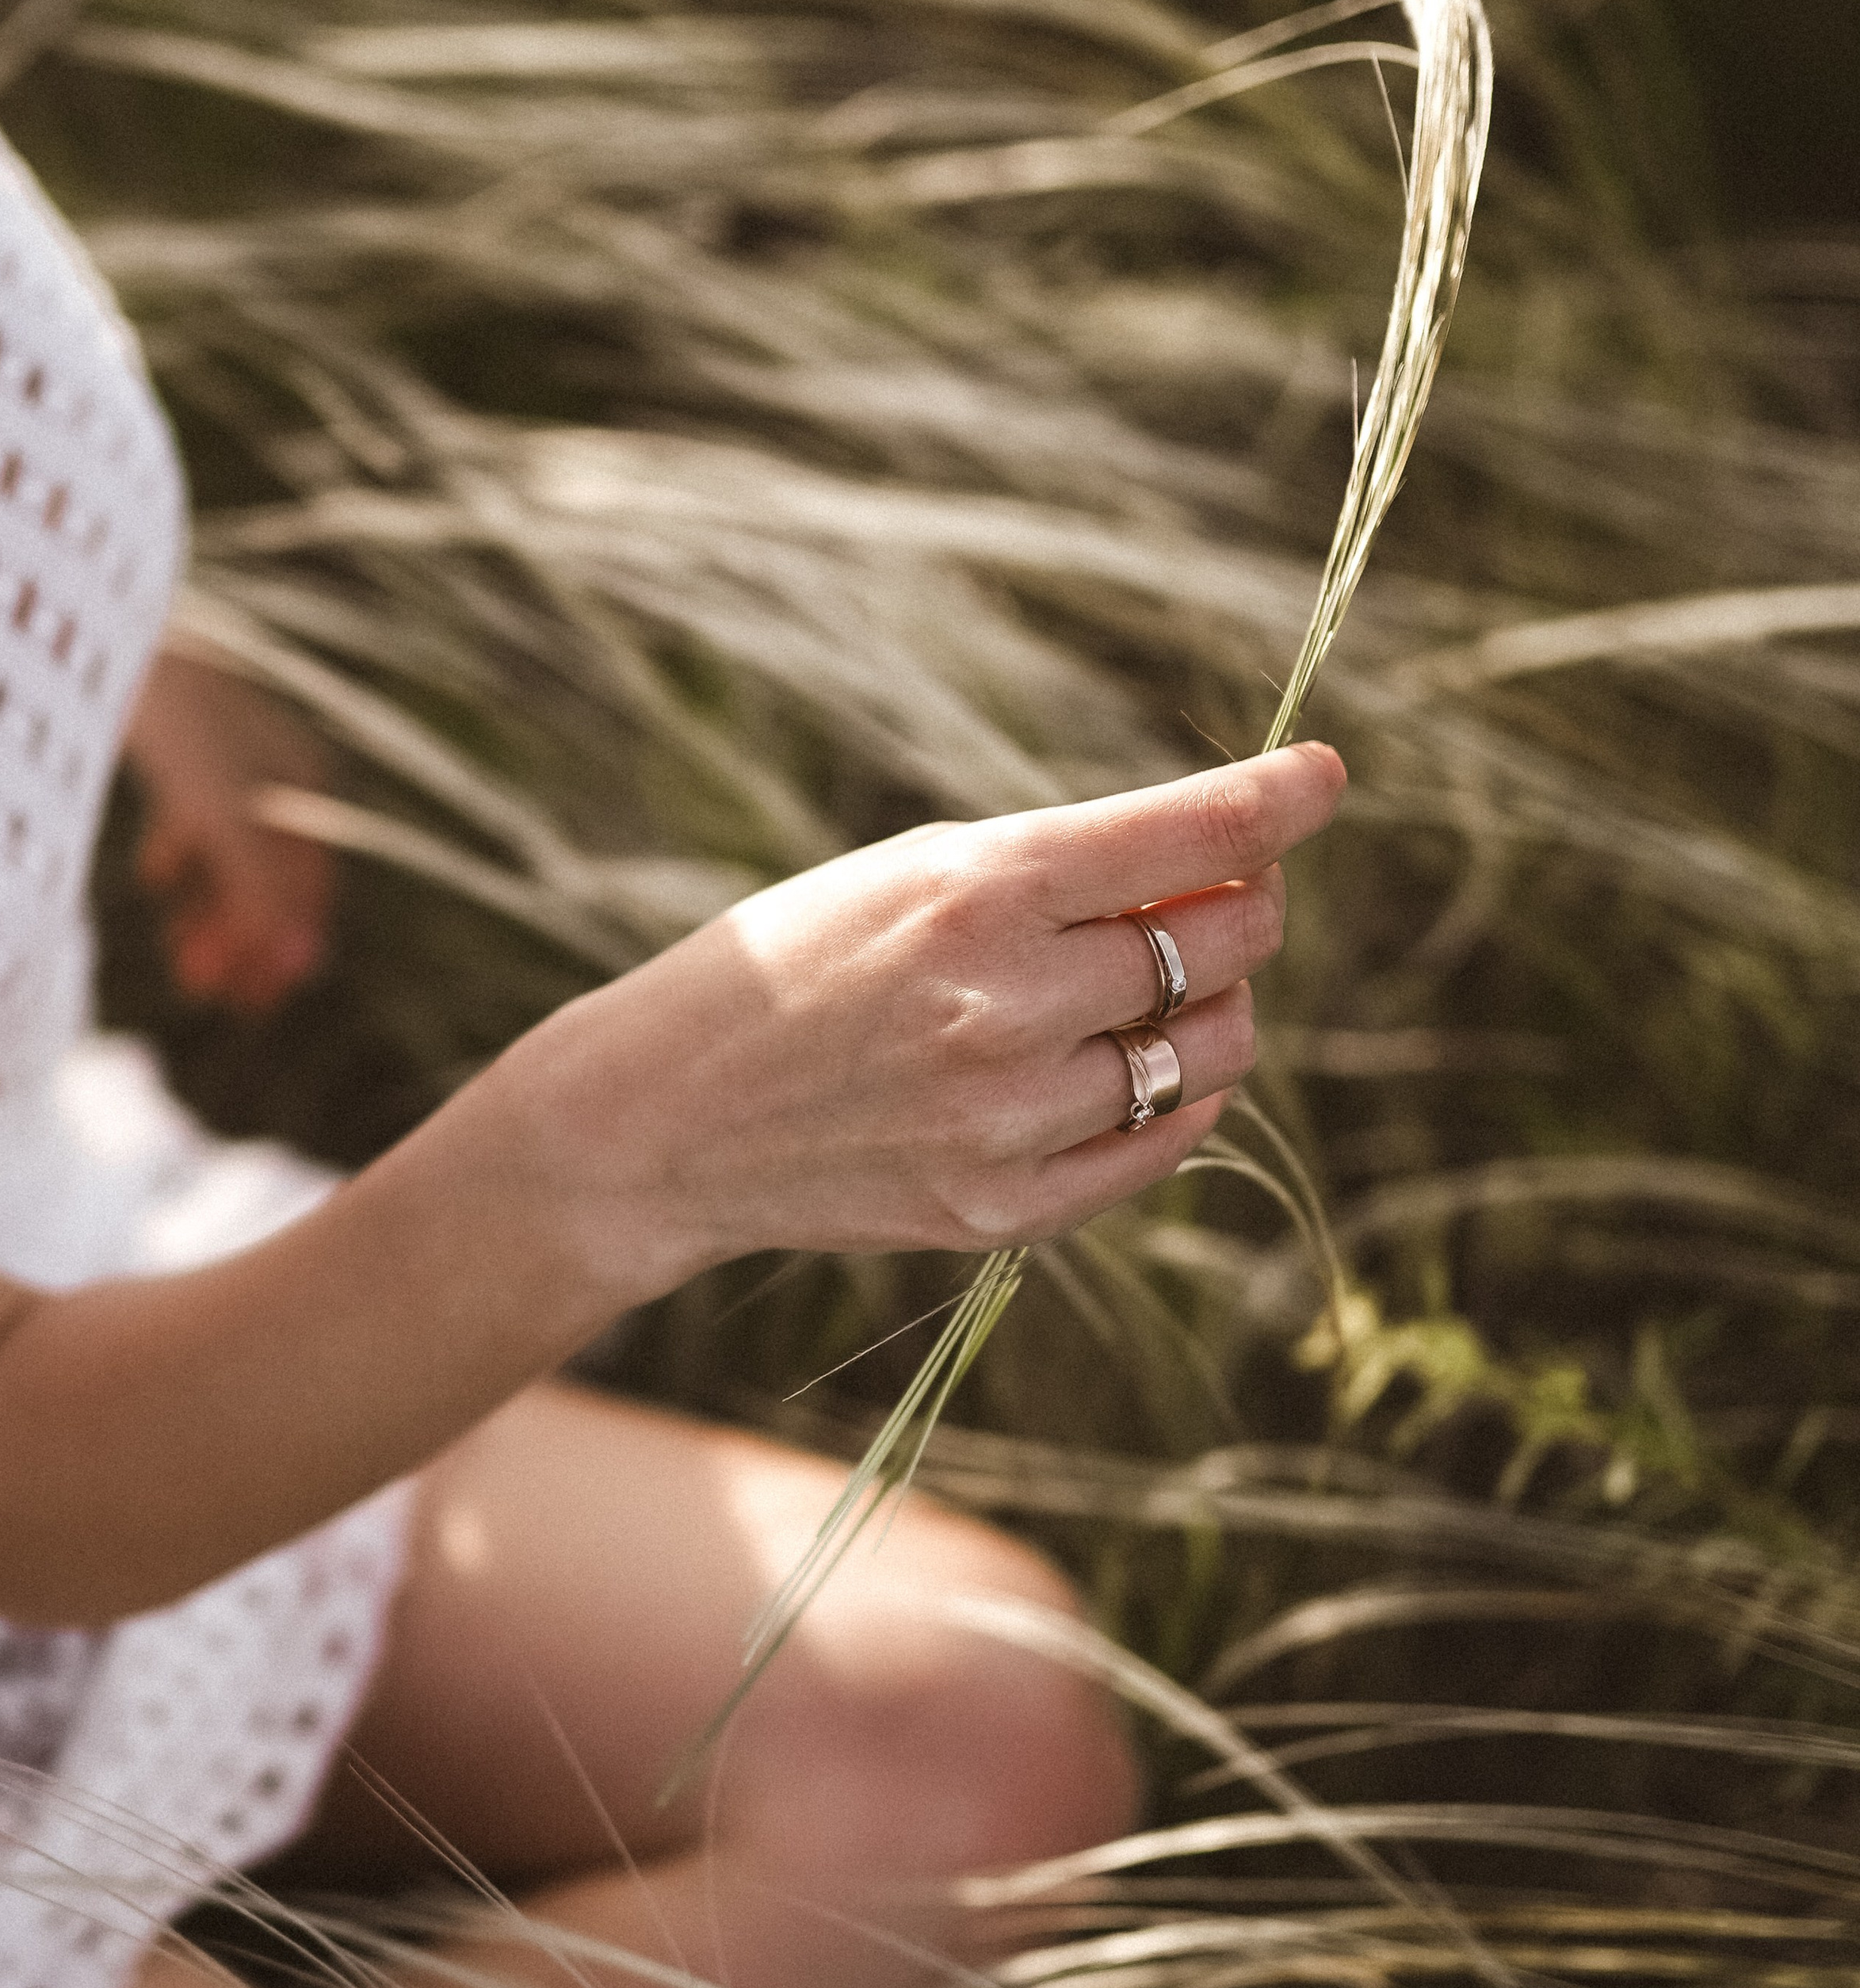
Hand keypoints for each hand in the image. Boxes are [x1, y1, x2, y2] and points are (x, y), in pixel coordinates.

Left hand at [122, 654, 335, 1012]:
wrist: (103, 622)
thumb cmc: (174, 714)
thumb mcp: (218, 812)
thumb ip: (258, 889)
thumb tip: (305, 969)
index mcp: (302, 783)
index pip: (309, 887)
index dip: (282, 947)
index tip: (252, 1002)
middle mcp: (275, 770)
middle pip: (268, 872)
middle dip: (239, 935)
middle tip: (203, 989)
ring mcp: (227, 754)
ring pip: (229, 849)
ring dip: (210, 906)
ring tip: (180, 952)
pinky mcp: (182, 740)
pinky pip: (196, 814)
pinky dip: (184, 855)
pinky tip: (158, 877)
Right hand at [513, 741, 1345, 1289]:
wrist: (665, 1115)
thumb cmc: (801, 959)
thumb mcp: (916, 870)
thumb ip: (1066, 870)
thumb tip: (1231, 870)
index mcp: (982, 888)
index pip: (1196, 834)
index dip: (1282, 797)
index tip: (1321, 777)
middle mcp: (1008, 1003)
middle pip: (1226, 942)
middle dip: (1239, 906)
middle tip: (1201, 899)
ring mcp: (1010, 1118)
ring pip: (1212, 1047)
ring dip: (1210, 1008)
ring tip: (1141, 994)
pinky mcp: (1003, 1209)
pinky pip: (1165, 1141)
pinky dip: (1176, 1096)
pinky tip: (1126, 1067)